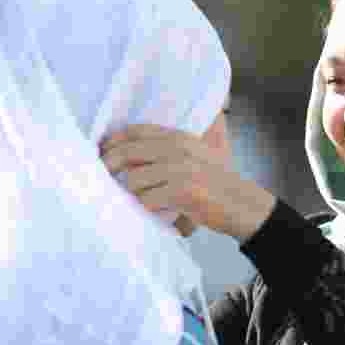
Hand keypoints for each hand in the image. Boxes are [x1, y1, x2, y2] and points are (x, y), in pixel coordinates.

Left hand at [100, 124, 275, 242]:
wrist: (244, 205)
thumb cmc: (217, 185)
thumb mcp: (196, 157)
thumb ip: (168, 152)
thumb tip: (124, 159)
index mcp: (179, 137)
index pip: (134, 132)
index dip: (112, 142)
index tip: (100, 154)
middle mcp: (178, 148)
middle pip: (127, 153)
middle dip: (108, 167)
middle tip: (101, 179)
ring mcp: (181, 169)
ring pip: (134, 181)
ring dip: (131, 195)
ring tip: (138, 202)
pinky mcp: (184, 191)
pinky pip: (147, 200)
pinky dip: (145, 209)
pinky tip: (152, 213)